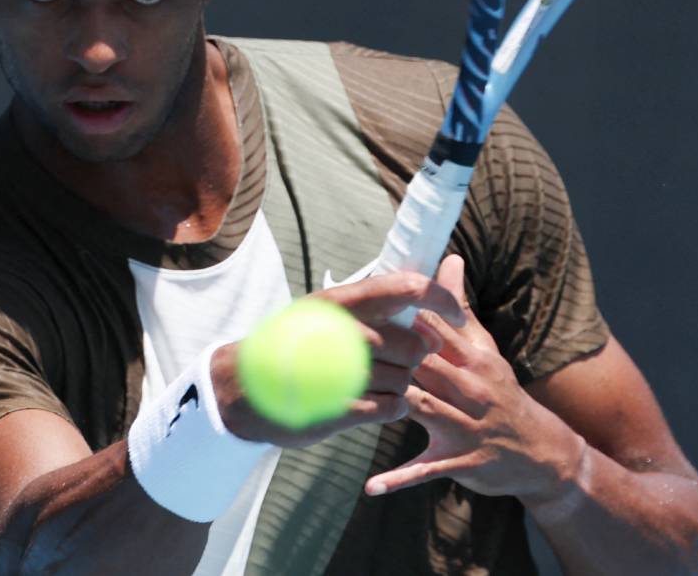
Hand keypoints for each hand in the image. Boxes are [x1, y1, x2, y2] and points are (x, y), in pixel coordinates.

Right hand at [213, 270, 466, 446]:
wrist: (240, 389)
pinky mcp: (337, 409)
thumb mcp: (325, 312)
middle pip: (413, 343)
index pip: (408, 287)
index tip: (457, 314)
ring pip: (405, 379)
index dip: (442, 299)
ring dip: (401, 386)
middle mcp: (342, 330)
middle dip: (415, 357)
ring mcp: (339, 371)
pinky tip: (376, 404)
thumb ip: (371, 303)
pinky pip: (391, 408)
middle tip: (399, 361)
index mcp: (342, 301)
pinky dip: (392, 408)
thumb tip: (423, 290)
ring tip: (376, 384)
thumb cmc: (292, 346)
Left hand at [364, 254, 584, 500]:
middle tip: (340, 344)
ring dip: (386, 404)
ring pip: (422, 408)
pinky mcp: (460, 460)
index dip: (398, 318)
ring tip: (344, 397)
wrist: (539, 450)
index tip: (362, 307)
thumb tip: (448, 259)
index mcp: (471, 357)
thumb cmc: (499, 392)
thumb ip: (458, 308)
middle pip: (423, 363)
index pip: (433, 329)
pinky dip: (399, 479)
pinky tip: (370, 486)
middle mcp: (471, 388)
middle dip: (386, 354)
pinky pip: (426, 469)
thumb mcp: (484, 349)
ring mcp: (466, 426)